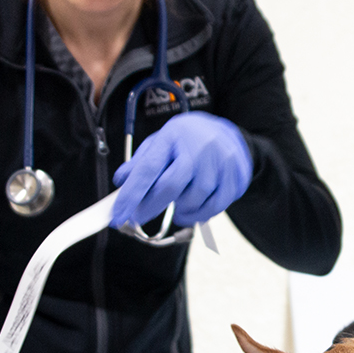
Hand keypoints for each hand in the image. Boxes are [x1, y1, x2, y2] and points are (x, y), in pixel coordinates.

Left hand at [110, 112, 252, 229]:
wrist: (230, 135)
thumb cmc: (189, 140)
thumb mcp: (161, 142)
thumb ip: (141, 162)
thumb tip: (121, 182)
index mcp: (173, 137)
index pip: (148, 169)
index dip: (131, 195)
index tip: (118, 216)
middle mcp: (198, 148)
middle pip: (170, 188)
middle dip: (150, 207)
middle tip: (139, 217)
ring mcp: (220, 164)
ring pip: (191, 202)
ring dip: (178, 210)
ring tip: (176, 201)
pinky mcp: (235, 179)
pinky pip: (212, 209)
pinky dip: (197, 215)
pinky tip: (192, 208)